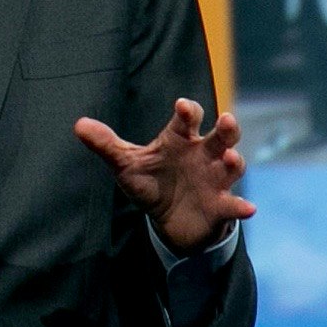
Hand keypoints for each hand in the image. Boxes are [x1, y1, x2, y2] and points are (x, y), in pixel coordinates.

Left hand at [74, 98, 255, 256]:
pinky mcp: (220, 206)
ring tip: (232, 158)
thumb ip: (106, 145)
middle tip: (226, 120)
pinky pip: (233, 205)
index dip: (187, 111)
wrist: (168, 220)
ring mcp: (215, 180)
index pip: (186, 120)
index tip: (183, 107)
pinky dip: (241, 206)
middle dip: (226, 129)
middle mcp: (203, 155)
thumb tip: (79, 124)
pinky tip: (247, 208)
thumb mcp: (127, 164)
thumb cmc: (151, 182)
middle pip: (220, 136)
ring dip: (235, 162)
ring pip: (232, 166)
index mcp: (179, 140)